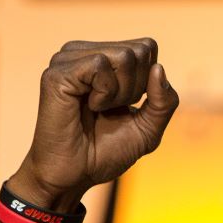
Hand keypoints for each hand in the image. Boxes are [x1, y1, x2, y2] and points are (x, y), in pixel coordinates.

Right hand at [7, 37, 179, 210]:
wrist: (76, 176)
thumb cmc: (105, 153)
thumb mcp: (148, 128)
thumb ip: (164, 101)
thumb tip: (158, 68)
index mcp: (103, 58)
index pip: (147, 47)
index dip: (148, 82)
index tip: (125, 106)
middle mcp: (84, 53)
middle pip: (140, 50)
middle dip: (136, 88)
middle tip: (109, 110)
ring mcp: (68, 59)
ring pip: (124, 56)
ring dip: (121, 93)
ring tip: (97, 110)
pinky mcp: (57, 72)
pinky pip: (99, 65)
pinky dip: (105, 93)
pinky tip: (89, 107)